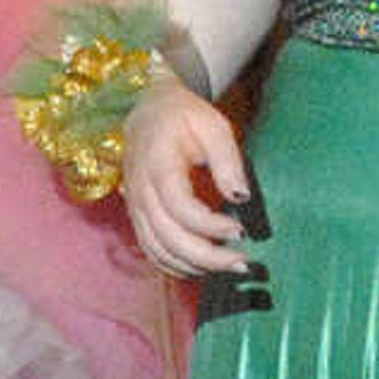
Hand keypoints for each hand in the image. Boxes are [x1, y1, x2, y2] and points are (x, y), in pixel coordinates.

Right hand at [122, 76, 254, 276]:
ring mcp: (135, 207)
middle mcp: (139, 191)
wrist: (149, 110)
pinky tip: (203, 267)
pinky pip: (152, 251)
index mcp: (157, 165)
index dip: (210, 226)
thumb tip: (240, 198)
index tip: (240, 230)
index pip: (179, 208)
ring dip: (195, 266)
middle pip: (168, 238)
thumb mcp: (213, 127)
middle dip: (207, 257)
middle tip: (242, 263)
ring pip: (159, 251)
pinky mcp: (138, 217)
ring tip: (229, 267)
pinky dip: (176, 266)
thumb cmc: (185, 117)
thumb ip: (227, 161)